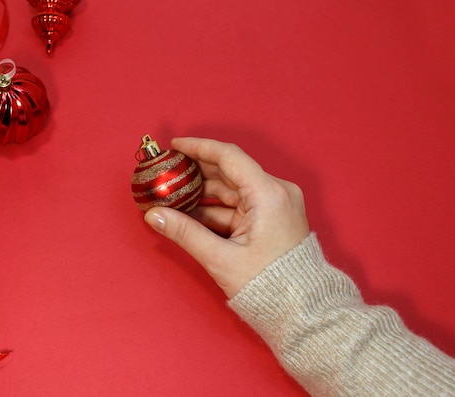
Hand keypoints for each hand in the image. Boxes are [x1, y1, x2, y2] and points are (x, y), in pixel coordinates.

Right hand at [144, 137, 309, 297]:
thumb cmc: (269, 286)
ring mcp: (274, 205)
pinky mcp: (270, 218)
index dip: (199, 148)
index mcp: (268, 194)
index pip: (229, 157)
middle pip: (228, 172)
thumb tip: (154, 216)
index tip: (174, 146)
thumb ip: (184, 232)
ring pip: (230, 191)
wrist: (302, 311)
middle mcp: (275, 193)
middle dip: (195, 173)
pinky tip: (188, 214)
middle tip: (167, 172)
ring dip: (201, 194)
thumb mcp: (221, 258)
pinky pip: (236, 207)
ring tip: (171, 197)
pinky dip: (213, 210)